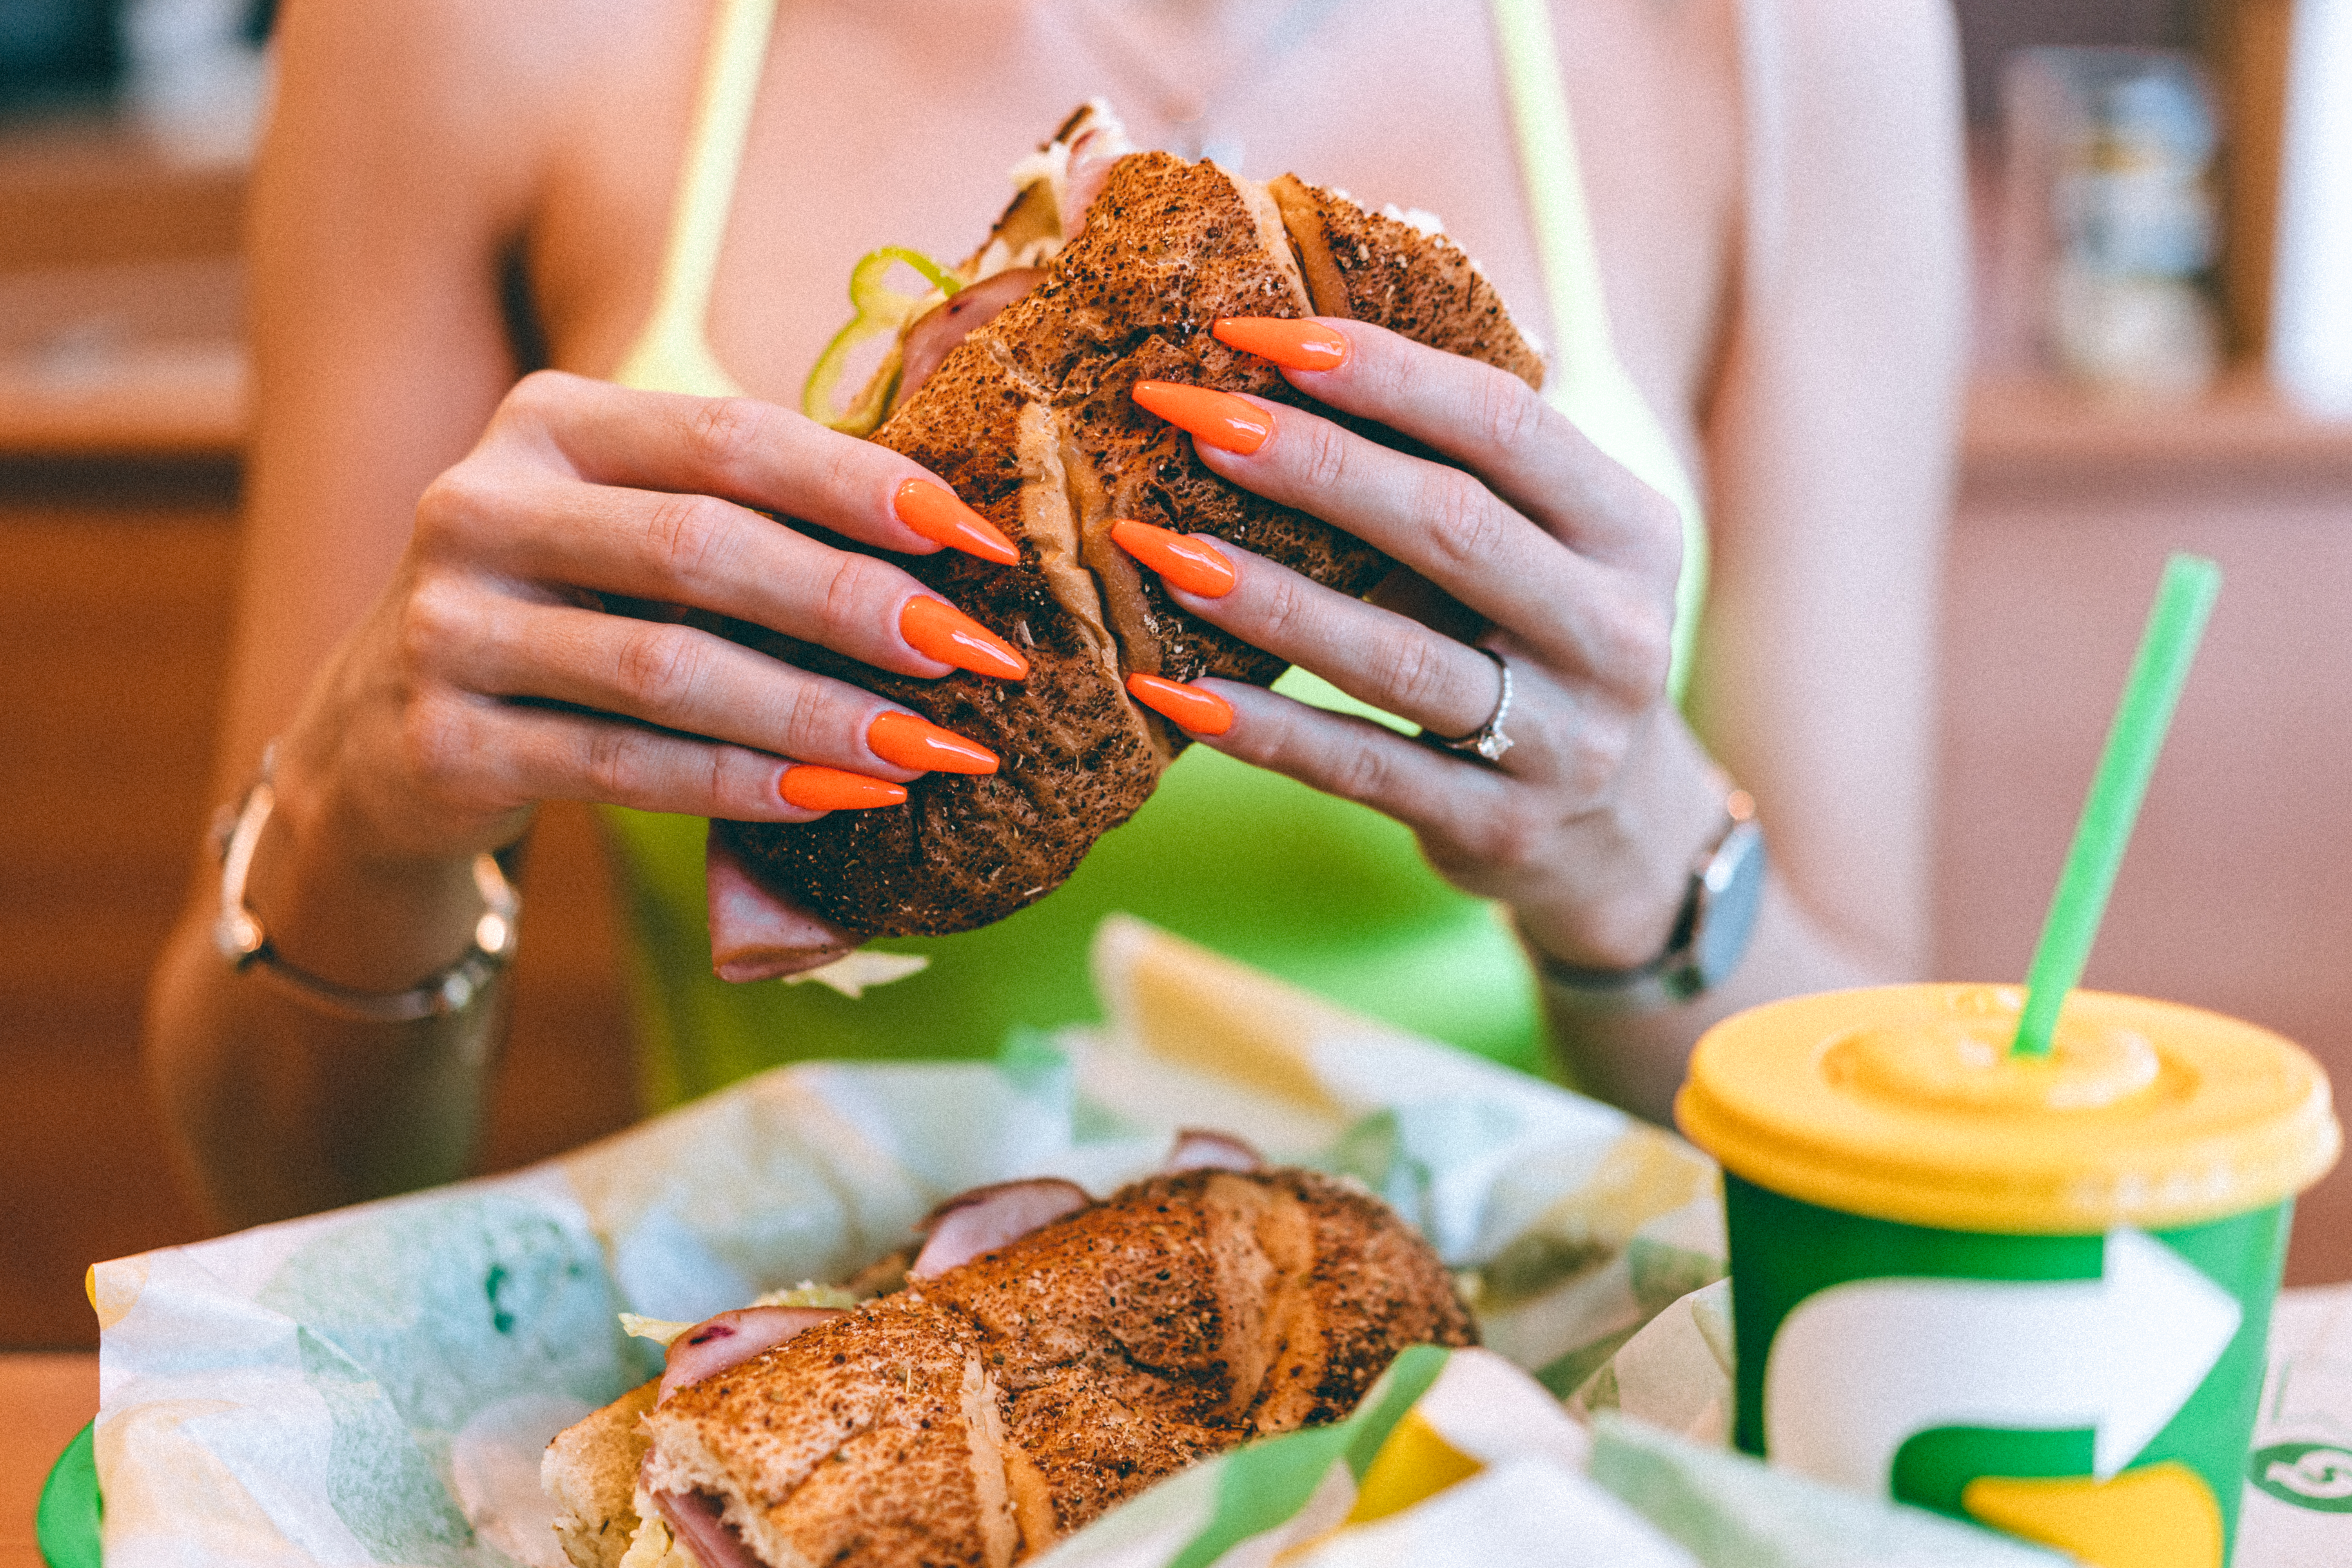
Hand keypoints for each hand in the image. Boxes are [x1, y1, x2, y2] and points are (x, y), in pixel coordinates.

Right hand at [262, 371, 1028, 967]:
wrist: (377, 739)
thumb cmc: (558, 617)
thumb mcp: (625, 534)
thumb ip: (746, 517)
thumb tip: (943, 543)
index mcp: (546, 425)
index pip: (730, 437)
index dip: (862, 485)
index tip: (978, 538)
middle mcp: (480, 505)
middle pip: (704, 548)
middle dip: (857, 605)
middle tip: (979, 654)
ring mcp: (448, 627)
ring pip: (671, 669)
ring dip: (819, 712)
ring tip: (932, 746)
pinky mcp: (443, 741)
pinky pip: (625, 764)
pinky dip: (745, 783)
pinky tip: (841, 797)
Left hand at [1118, 319, 1724, 969]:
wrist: (1620, 828)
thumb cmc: (1542, 642)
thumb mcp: (1552, 545)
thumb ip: (1464, 467)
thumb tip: (1295, 351)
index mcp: (1628, 528)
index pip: (1504, 423)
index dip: (1384, 372)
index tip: (1261, 335)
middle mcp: (1613, 629)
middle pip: (1450, 525)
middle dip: (1311, 462)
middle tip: (1191, 417)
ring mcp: (1562, 740)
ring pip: (1398, 657)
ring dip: (1270, 600)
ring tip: (1162, 548)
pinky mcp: (1498, 826)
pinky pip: (1361, 767)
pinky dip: (1264, 730)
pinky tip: (1176, 688)